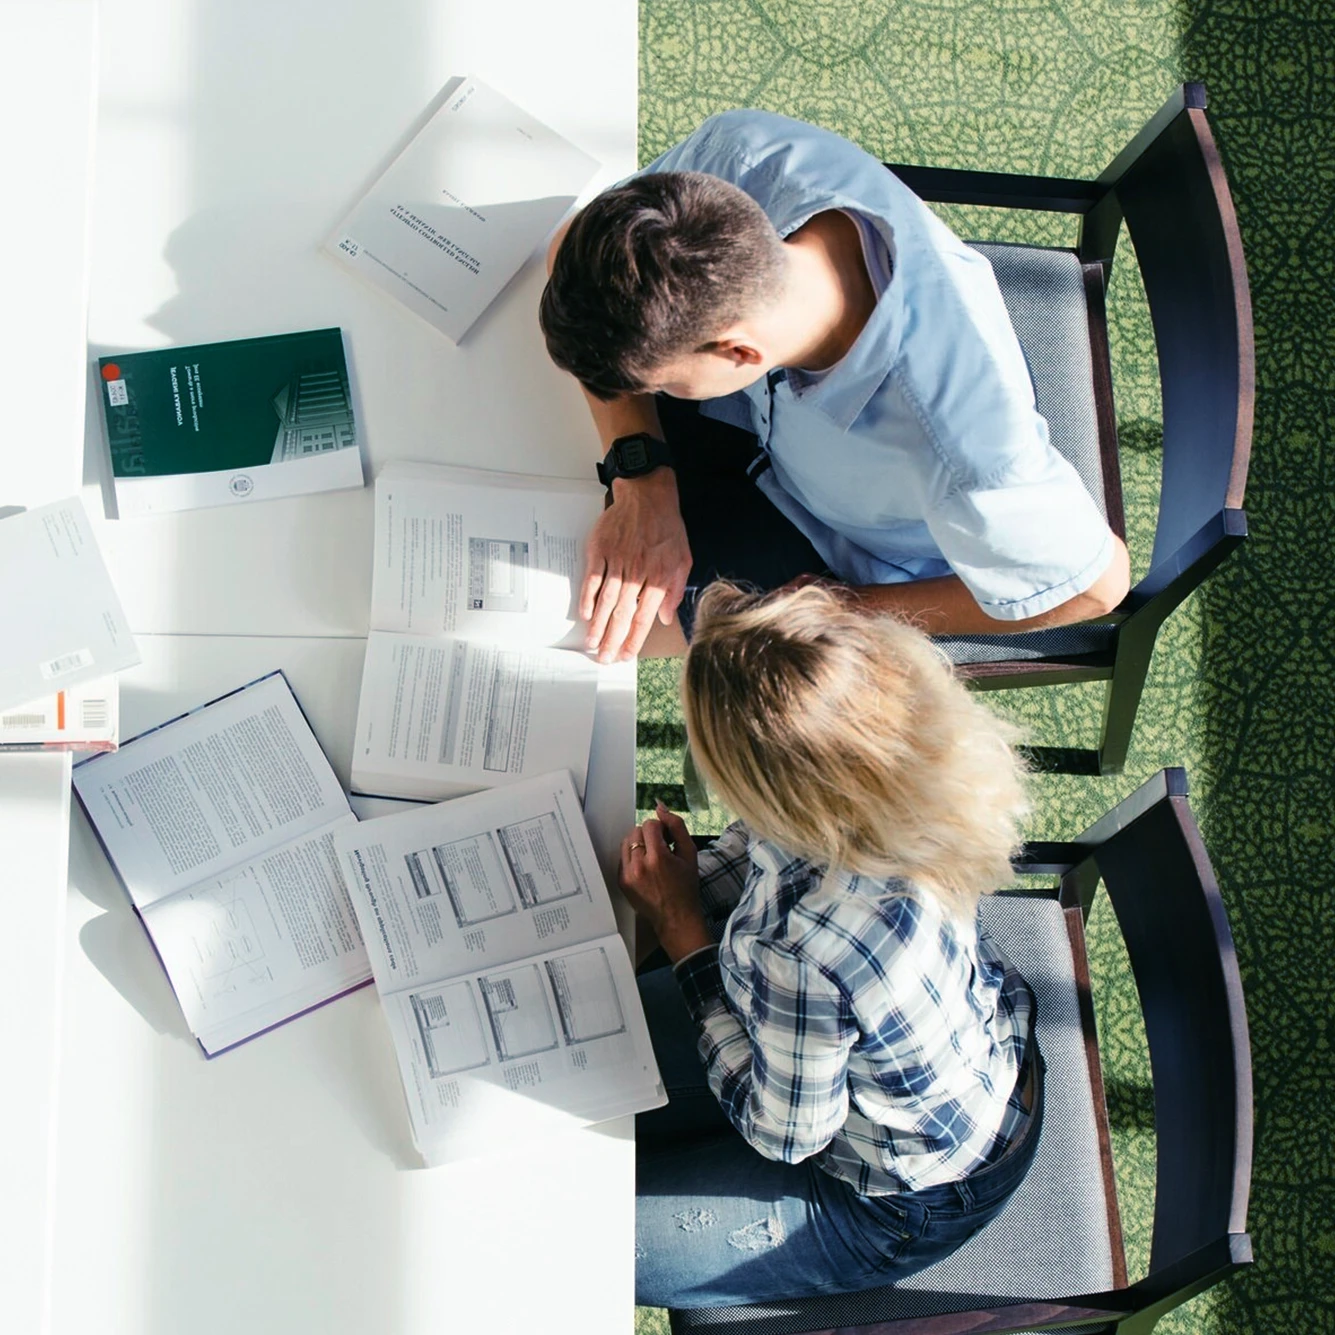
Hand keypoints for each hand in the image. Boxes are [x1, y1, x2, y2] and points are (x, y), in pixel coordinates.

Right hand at [582, 470, 691, 662]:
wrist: (647, 495)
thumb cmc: (667, 527)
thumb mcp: (682, 558)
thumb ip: (674, 590)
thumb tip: (665, 617)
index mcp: (658, 577)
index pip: (644, 617)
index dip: (633, 640)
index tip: (625, 655)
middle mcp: (637, 572)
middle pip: (623, 614)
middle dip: (612, 639)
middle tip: (604, 658)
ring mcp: (617, 560)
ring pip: (606, 600)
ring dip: (598, 625)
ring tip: (592, 644)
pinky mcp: (601, 549)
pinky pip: (592, 578)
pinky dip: (587, 597)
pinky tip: (586, 614)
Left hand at [618, 803, 711, 961]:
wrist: (676, 917)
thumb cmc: (686, 886)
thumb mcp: (689, 853)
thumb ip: (676, 827)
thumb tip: (661, 808)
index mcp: (657, 858)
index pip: (649, 825)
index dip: (661, 829)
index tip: (667, 839)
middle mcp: (639, 866)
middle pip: (636, 832)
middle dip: (649, 836)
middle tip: (661, 848)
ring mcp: (628, 875)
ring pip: (627, 842)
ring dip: (639, 845)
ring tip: (653, 858)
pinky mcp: (622, 882)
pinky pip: (623, 858)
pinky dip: (633, 858)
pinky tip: (646, 868)